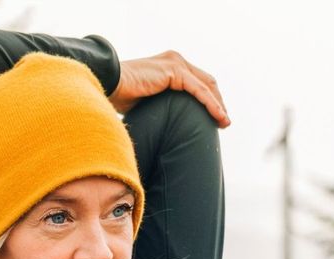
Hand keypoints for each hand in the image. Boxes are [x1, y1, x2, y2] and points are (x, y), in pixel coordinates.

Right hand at [109, 51, 229, 127]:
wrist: (109, 83)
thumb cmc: (121, 95)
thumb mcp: (147, 100)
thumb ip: (162, 105)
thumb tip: (167, 123)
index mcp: (169, 65)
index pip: (197, 81)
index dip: (208, 99)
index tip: (214, 118)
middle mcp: (175, 60)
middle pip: (206, 81)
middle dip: (217, 102)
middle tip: (223, 122)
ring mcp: (176, 63)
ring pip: (206, 85)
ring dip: (218, 105)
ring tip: (224, 123)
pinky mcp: (175, 71)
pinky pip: (199, 90)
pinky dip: (211, 104)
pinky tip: (218, 117)